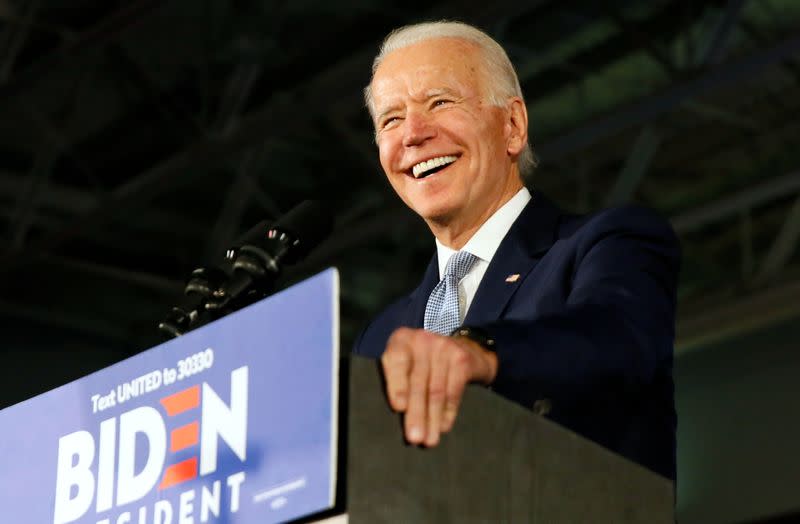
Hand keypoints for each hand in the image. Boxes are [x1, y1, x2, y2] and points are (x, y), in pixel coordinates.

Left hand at [381, 327, 497, 446]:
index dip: (397, 384)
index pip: (396, 361)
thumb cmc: (423, 363)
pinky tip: (443, 427)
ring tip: (428, 440)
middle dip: (416, 413)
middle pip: (417, 381)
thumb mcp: (406, 362)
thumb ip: (395, 378)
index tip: (399, 408)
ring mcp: (443, 347)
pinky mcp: (461, 359)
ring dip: (432, 419)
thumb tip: (389, 415)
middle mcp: (421, 339)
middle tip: (414, 438)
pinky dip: (448, 412)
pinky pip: (453, 391)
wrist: (464, 348)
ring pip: (436, 390)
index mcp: (400, 339)